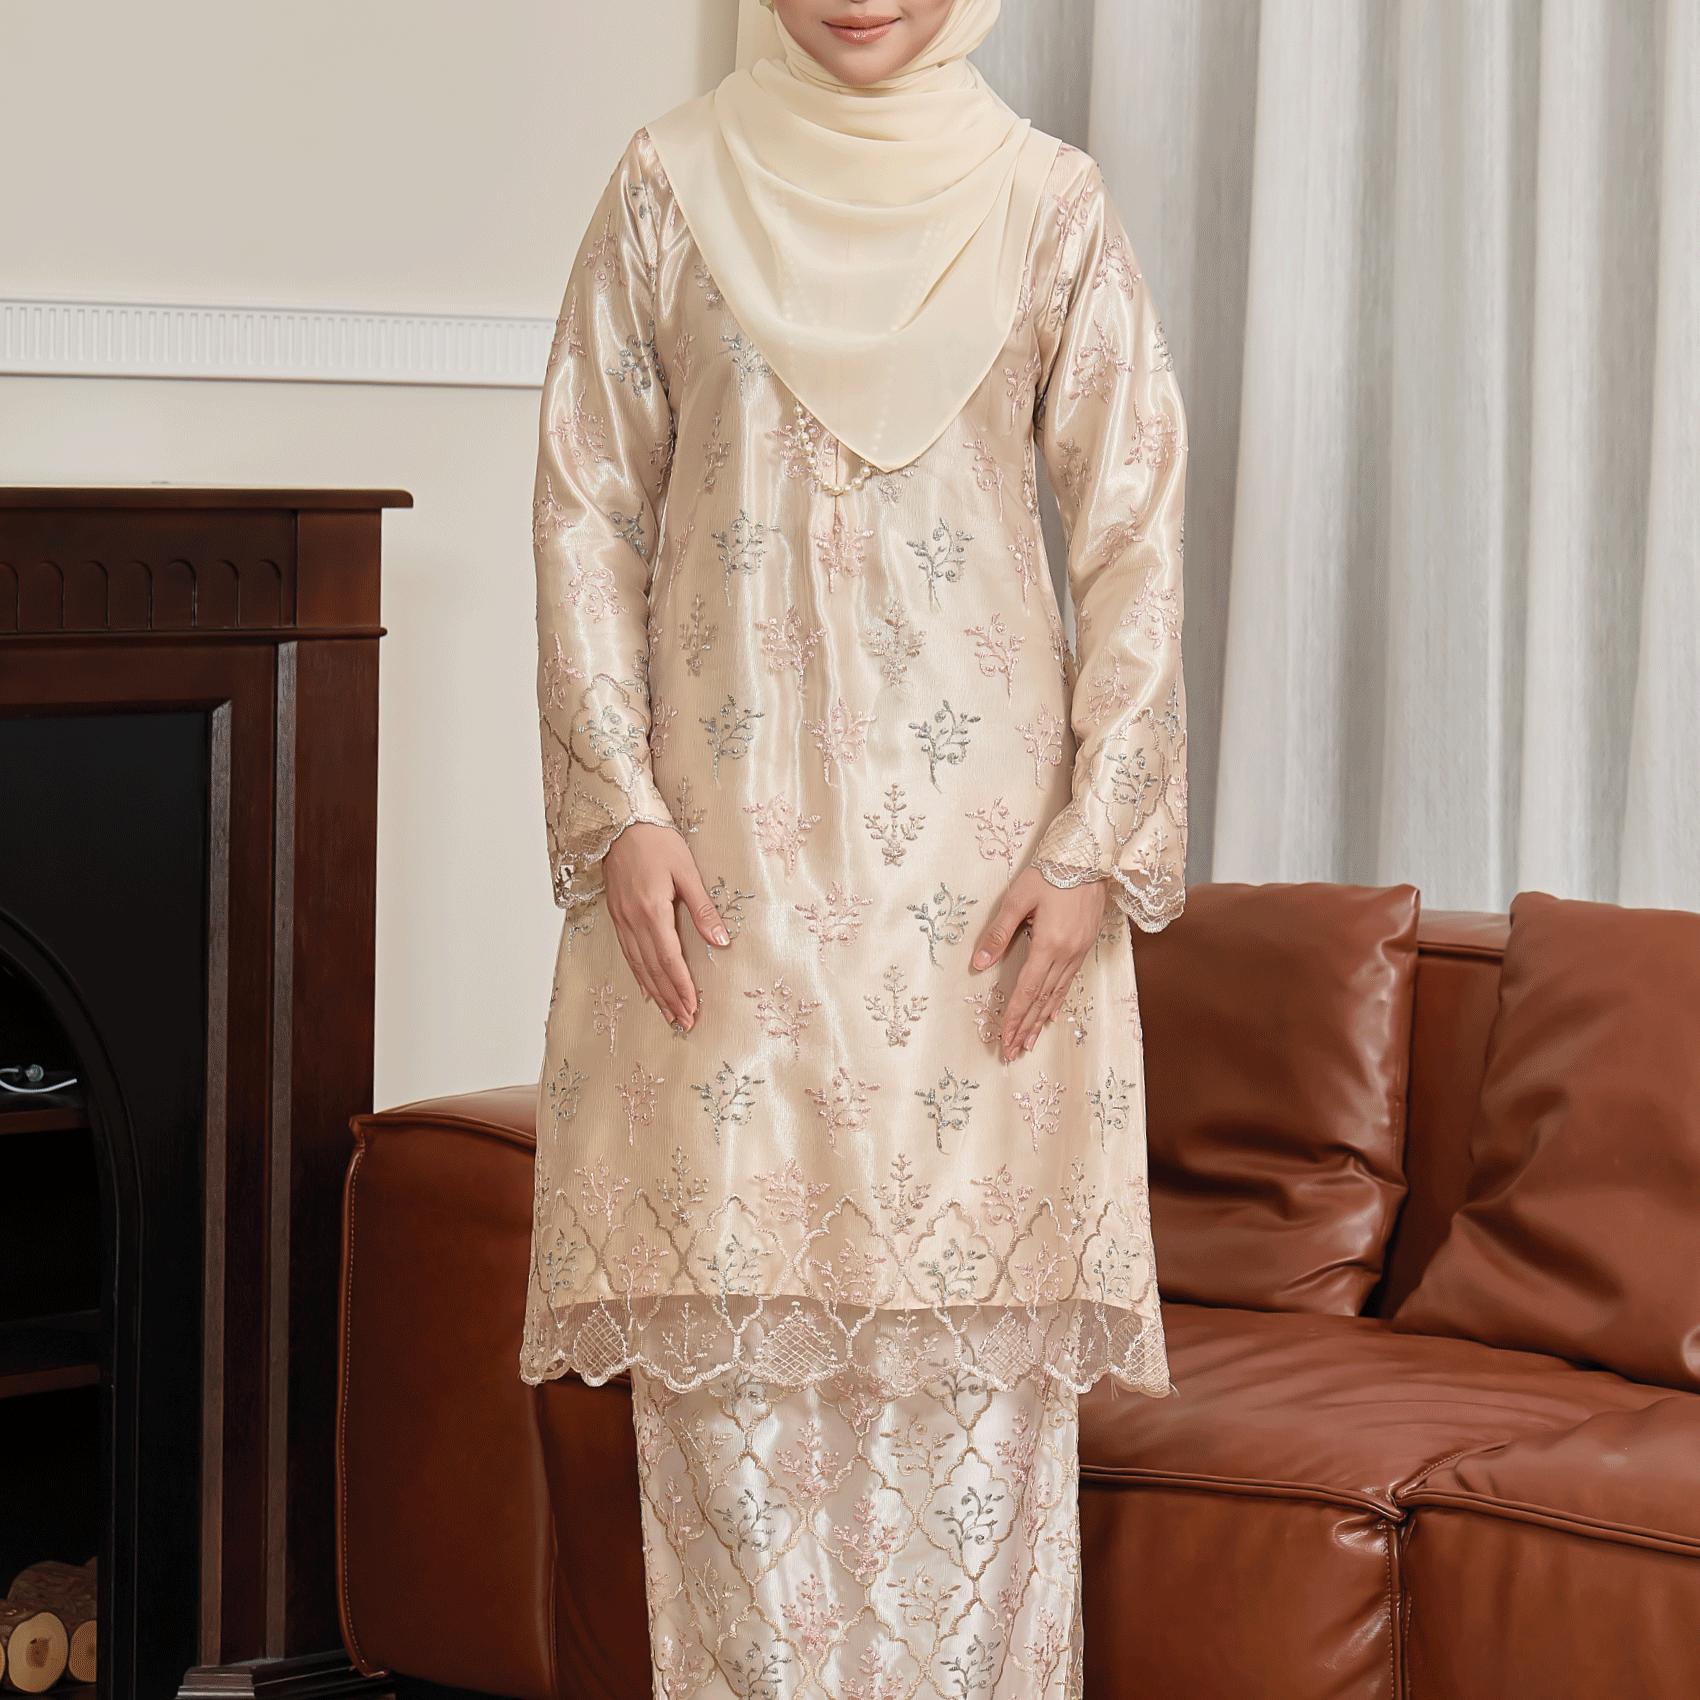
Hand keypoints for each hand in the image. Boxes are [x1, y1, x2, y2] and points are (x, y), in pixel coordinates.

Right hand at [601, 823, 729, 1029]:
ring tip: (668, 1014)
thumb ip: (702, 909)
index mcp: (652, 911)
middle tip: (684, 1022)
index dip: (681, 987)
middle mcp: (633, 921)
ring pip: (638, 965)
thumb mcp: (686, 871)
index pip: (669, 959)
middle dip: (669, 998)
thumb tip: (721, 940)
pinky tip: (646, 988)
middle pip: (652, 969)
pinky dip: (638, 975)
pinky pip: (627, 953)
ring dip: (654, 992)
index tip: (693, 1008)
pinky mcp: (616, 915)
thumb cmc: (656, 841)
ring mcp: (621, 919)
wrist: (619, 822)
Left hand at [969, 867, 1109, 1062]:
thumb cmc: (1049, 872)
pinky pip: (1068, 982)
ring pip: (1057, 994)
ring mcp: (1079, 951)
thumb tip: (979, 964)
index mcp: (1048, 943)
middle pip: (1042, 999)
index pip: (1027, 990)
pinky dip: (1057, 1002)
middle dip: (1026, 1027)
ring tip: (1029, 1042)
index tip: (1004, 1039)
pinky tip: (1051, 1014)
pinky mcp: (1085, 946)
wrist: (1088, 856)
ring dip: (1041, 1020)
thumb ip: (998, 933)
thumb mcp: (1017, 898)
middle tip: (1013, 1052)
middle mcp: (1067, 954)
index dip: (1014, 1017)